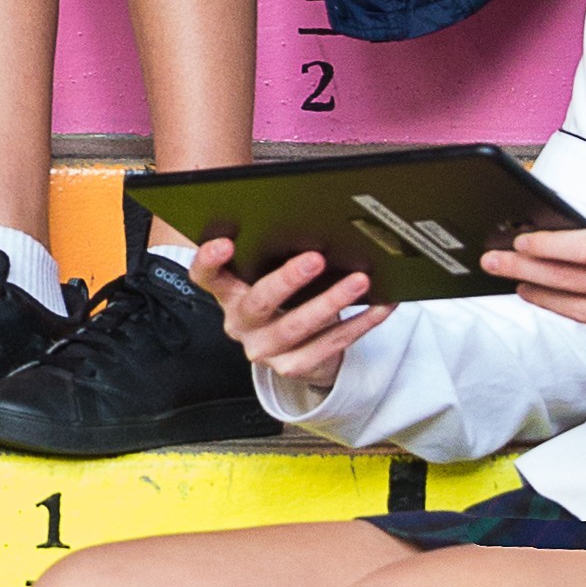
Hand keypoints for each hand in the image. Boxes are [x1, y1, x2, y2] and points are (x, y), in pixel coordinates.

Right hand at [192, 236, 389, 393]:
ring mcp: (265, 349)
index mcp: (228, 293)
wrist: (298, 349)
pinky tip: (379, 307)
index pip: (205, 276)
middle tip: (315, 259)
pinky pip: (329, 345)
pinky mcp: (293, 367)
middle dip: (287, 281)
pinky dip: (359, 324)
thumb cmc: (285, 300)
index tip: (225, 243)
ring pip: (297, 327)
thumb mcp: (269, 276)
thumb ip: (274, 255)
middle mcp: (241, 324)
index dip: (209, 260)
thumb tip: (311, 219)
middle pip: (258, 303)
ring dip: (331, 302)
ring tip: (358, 280)